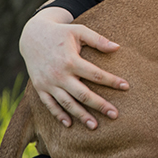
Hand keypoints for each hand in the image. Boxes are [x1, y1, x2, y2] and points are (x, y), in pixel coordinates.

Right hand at [19, 6, 128, 128]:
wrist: (32, 35)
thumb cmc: (61, 33)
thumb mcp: (79, 31)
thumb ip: (98, 40)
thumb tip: (117, 48)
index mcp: (71, 60)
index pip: (95, 74)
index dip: (112, 81)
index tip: (126, 86)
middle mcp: (59, 74)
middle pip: (83, 94)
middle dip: (100, 105)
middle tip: (115, 115)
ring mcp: (48, 83)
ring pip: (67, 103)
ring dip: (81, 115)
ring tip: (95, 126)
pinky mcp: (40, 87)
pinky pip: (49, 104)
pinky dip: (59, 115)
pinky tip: (70, 124)